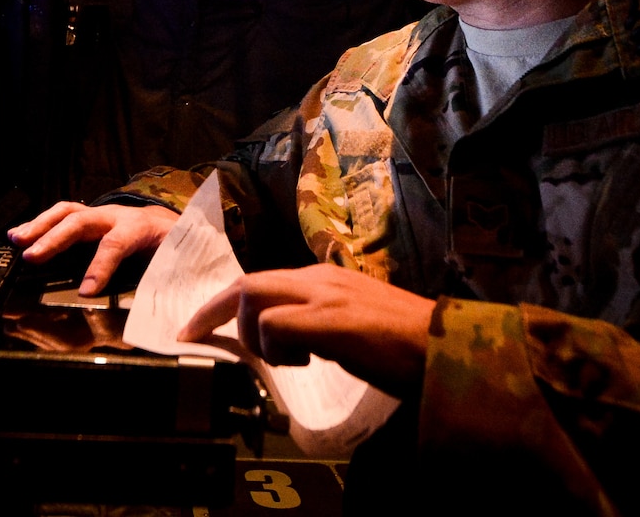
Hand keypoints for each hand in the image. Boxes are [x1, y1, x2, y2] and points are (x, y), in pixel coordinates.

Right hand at [7, 201, 177, 294]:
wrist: (173, 222)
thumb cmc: (171, 247)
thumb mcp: (172, 263)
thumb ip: (157, 281)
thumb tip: (142, 312)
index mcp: (140, 229)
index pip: (116, 244)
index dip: (101, 267)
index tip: (86, 292)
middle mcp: (117, 216)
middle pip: (82, 221)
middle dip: (55, 239)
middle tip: (31, 258)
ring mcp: (101, 213)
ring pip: (68, 212)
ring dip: (40, 226)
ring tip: (17, 241)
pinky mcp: (91, 215)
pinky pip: (62, 215)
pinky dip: (39, 224)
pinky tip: (19, 236)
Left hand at [177, 264, 433, 399]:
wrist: (446, 347)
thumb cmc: (405, 343)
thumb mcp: (352, 323)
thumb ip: (317, 323)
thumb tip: (286, 338)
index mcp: (325, 278)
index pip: (261, 281)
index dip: (226, 303)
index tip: (201, 325)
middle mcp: (321, 278)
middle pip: (248, 283)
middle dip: (213, 311)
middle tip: (192, 335)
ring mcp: (326, 296)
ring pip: (255, 298)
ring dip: (256, 336)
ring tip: (289, 360)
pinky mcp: (333, 320)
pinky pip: (277, 323)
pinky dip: (273, 344)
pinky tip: (302, 361)